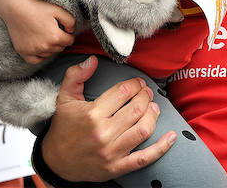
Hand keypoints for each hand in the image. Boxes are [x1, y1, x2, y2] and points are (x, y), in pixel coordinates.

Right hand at [1, 0, 75, 63]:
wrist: (15, 8)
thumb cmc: (36, 7)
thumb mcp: (57, 10)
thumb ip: (70, 21)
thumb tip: (71, 31)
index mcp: (55, 37)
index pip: (70, 41)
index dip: (69, 35)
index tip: (65, 30)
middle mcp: (45, 47)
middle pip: (60, 48)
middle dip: (60, 41)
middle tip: (54, 31)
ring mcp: (33, 51)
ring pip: (49, 54)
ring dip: (51, 47)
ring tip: (46, 36)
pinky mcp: (23, 52)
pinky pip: (35, 60)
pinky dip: (39, 56)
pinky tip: (39, 47)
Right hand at [42, 56, 175, 181]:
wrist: (55, 162)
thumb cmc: (63, 128)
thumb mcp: (64, 98)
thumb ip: (76, 75)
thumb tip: (92, 59)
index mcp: (92, 115)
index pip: (123, 93)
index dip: (135, 84)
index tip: (137, 83)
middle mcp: (103, 133)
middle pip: (136, 109)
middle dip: (146, 96)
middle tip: (147, 92)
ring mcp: (111, 152)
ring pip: (143, 130)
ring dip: (153, 115)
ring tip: (153, 107)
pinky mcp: (117, 167)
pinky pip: (144, 158)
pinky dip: (161, 148)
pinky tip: (171, 137)